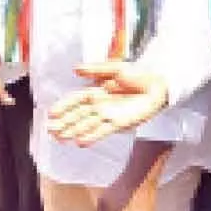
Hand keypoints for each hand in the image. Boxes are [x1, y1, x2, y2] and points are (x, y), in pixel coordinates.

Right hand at [47, 62, 168, 145]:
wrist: (159, 85)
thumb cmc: (139, 74)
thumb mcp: (115, 67)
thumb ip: (95, 69)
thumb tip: (75, 69)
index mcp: (96, 92)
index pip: (75, 100)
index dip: (64, 107)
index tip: (51, 114)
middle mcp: (99, 105)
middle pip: (78, 115)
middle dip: (64, 123)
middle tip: (51, 130)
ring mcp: (108, 115)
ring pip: (86, 125)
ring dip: (73, 131)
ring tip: (60, 138)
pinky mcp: (119, 123)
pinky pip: (102, 131)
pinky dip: (91, 136)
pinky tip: (80, 142)